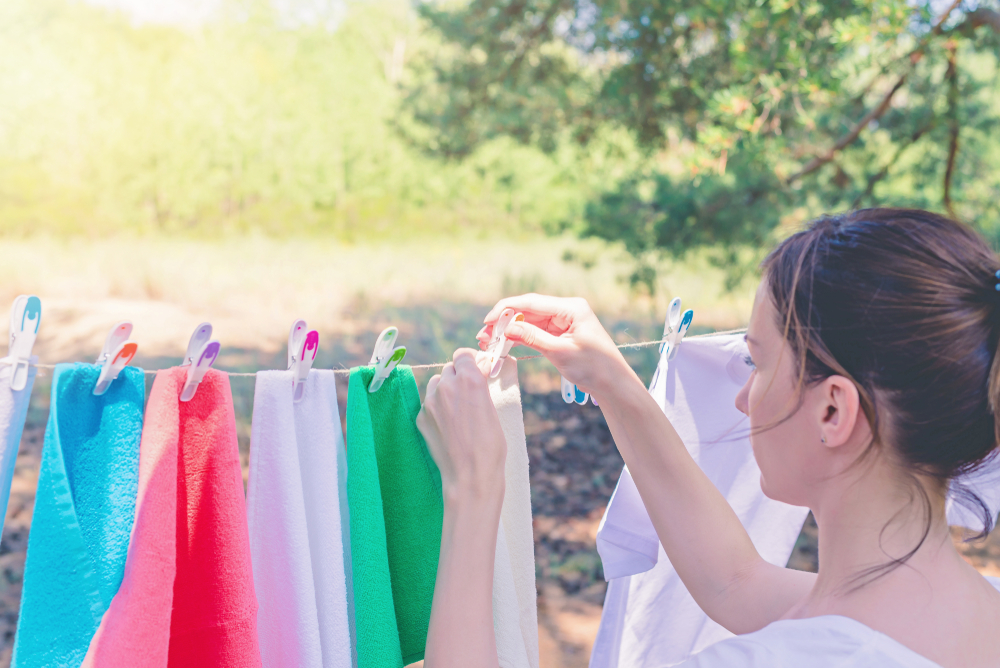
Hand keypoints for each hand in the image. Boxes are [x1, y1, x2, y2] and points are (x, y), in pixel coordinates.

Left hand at [417, 348, 506, 509]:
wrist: (470, 475)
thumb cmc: (490, 445)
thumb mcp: (493, 408)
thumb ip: (480, 386)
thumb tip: (479, 371)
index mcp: (470, 379)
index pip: (463, 355)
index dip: (469, 361)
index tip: (475, 369)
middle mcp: (447, 385)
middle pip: (449, 369)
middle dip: (458, 377)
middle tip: (468, 394)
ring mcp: (430, 401)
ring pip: (436, 384)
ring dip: (445, 391)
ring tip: (457, 411)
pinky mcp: (421, 417)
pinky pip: (429, 403)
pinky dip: (437, 409)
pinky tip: (448, 426)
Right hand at [477, 294, 632, 394]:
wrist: (613, 384)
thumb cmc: (594, 368)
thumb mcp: (560, 352)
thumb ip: (532, 338)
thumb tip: (506, 328)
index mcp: (571, 307)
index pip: (532, 302)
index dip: (506, 309)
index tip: (487, 321)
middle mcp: (566, 310)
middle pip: (528, 310)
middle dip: (505, 322)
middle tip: (484, 335)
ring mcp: (563, 322)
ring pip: (529, 322)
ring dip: (510, 332)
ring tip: (489, 342)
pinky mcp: (560, 335)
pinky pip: (535, 333)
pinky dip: (520, 339)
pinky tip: (504, 345)